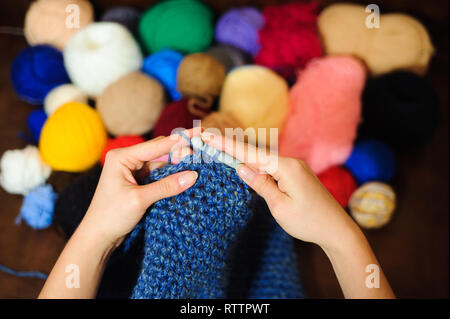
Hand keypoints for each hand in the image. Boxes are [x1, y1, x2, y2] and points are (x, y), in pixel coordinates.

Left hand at [80, 130, 198, 249]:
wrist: (98, 237)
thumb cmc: (111, 216)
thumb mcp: (140, 199)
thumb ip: (167, 186)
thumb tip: (193, 175)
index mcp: (121, 157)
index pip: (156, 146)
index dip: (179, 141)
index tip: (198, 134)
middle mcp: (127, 160)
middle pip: (160, 151)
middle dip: (180, 152)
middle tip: (202, 151)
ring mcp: (133, 171)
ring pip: (161, 163)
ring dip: (177, 165)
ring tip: (198, 163)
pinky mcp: (138, 182)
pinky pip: (159, 175)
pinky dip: (171, 176)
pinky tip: (185, 175)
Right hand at [201, 132, 359, 252]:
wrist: (337, 230)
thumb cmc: (309, 222)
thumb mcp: (279, 206)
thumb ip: (260, 184)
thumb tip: (241, 168)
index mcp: (287, 167)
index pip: (250, 154)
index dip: (227, 145)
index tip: (208, 136)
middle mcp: (292, 162)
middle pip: (255, 154)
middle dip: (231, 148)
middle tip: (207, 140)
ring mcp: (296, 168)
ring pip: (264, 161)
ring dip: (243, 158)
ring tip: (219, 151)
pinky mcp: (297, 175)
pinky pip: (272, 168)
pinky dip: (257, 167)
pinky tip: (245, 165)